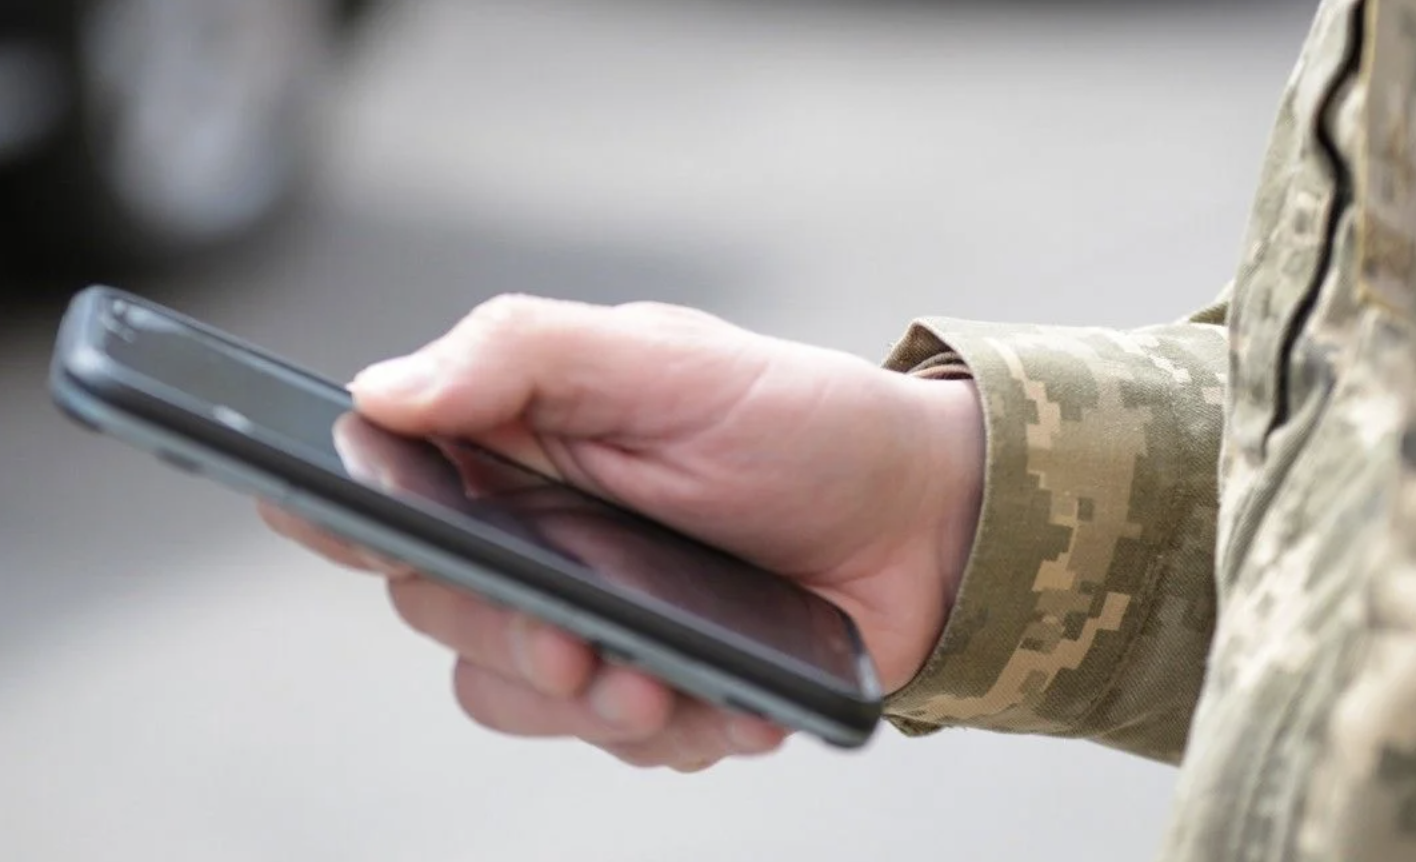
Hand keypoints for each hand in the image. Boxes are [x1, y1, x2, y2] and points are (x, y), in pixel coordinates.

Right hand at [261, 295, 983, 770]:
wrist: (927, 518)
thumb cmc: (797, 422)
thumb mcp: (667, 359)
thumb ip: (522, 356)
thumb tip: (379, 392)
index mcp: (514, 449)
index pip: (380, 486)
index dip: (340, 516)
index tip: (352, 532)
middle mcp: (537, 537)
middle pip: (441, 611)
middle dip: (502, 639)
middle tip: (573, 645)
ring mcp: (594, 618)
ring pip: (515, 698)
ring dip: (586, 704)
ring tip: (666, 682)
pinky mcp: (657, 687)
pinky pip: (618, 741)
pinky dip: (674, 730)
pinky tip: (736, 701)